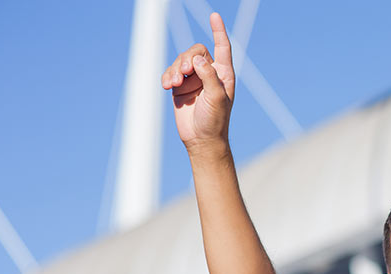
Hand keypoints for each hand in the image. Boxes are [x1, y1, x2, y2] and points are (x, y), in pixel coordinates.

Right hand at [161, 12, 234, 154]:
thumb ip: (209, 77)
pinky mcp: (180, 87)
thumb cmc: (215, 121)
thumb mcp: (217, 99)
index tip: (214, 15)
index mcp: (223, 74)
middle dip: (187, 59)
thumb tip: (199, 59)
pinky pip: (171, 72)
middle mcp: (209, 73)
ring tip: (173, 84)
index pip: (222, 47)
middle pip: (196, 51)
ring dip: (175, 69)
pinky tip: (167, 85)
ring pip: (181, 61)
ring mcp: (194, 79)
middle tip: (184, 72)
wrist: (201, 139)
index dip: (218, 31)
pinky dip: (167, 76)